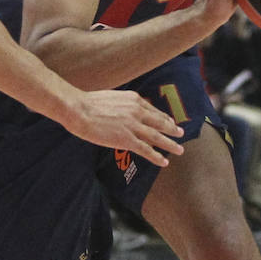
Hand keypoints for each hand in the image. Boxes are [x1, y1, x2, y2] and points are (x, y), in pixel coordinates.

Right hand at [64, 87, 182, 164]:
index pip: (153, 110)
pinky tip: (164, 162)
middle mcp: (138, 112)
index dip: (163, 117)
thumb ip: (122, 104)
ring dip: (170, 144)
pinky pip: (146, 150)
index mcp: (134, 100)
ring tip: (179, 149)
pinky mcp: (127, 140)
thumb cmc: (88, 103)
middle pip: (160, 122)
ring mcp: (134, 126)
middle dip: (172, 129)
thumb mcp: (111, 97)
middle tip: (181, 133)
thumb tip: (124, 110)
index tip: (169, 122)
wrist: (79, 110)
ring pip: (158, 137)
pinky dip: (157, 157)